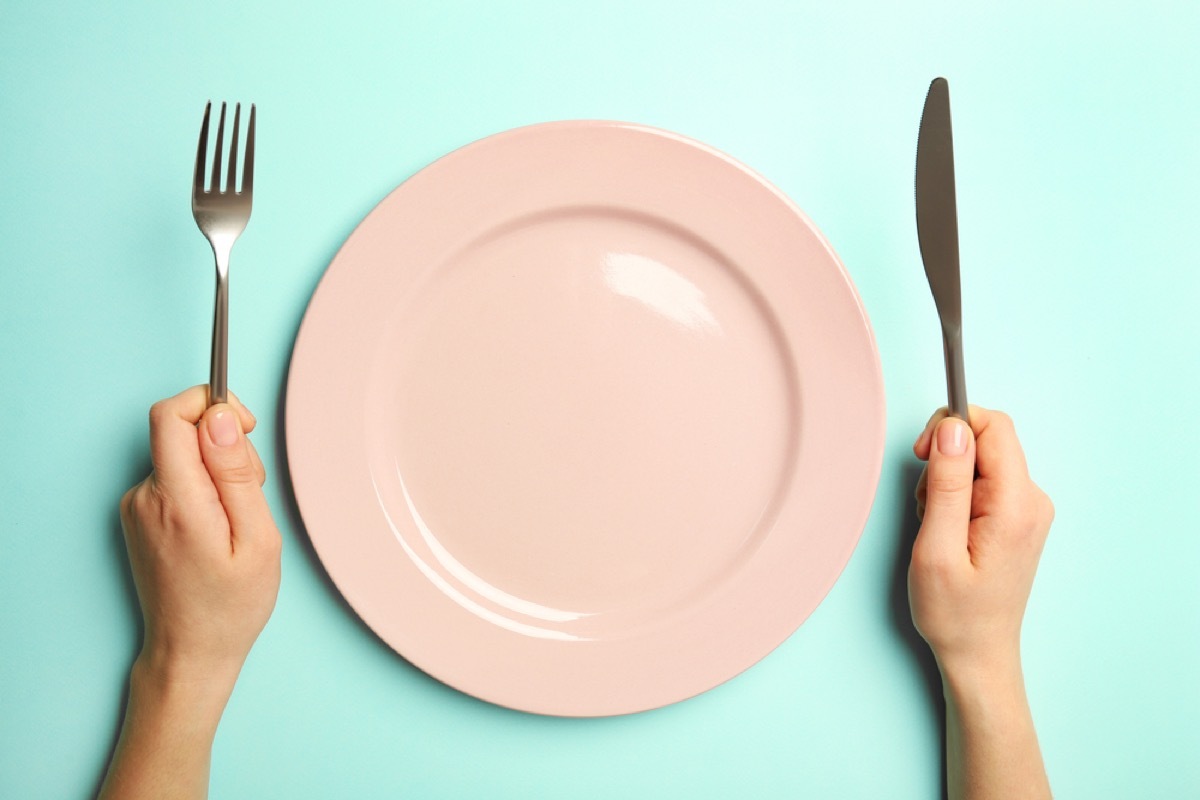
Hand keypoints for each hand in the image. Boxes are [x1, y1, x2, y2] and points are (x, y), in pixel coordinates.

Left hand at [119, 385, 280, 686]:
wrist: (191, 652)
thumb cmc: (230, 605)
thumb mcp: (257, 539)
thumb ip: (236, 474)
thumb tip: (220, 419)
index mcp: (176, 501)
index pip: (172, 415)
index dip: (211, 404)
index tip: (243, 426)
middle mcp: (145, 497)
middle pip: (185, 432)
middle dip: (227, 448)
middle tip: (249, 496)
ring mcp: (137, 506)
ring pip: (184, 454)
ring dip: (218, 472)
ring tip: (234, 521)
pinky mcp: (140, 514)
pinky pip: (177, 476)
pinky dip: (203, 488)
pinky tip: (217, 527)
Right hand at [908, 405, 1053, 799]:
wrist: (978, 654)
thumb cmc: (954, 612)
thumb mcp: (936, 548)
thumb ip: (945, 483)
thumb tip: (952, 427)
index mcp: (1016, 506)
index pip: (993, 427)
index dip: (951, 427)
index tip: (922, 455)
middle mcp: (1033, 501)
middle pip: (988, 439)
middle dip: (946, 456)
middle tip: (925, 501)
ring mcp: (1030, 509)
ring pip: (984, 459)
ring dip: (950, 478)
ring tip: (937, 523)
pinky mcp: (1020, 517)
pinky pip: (987, 480)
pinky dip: (960, 493)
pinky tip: (949, 527)